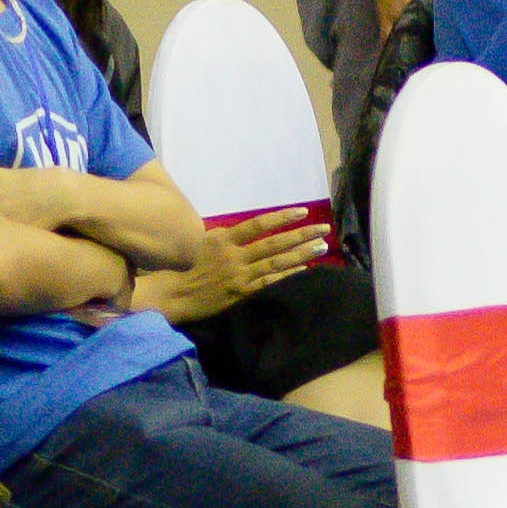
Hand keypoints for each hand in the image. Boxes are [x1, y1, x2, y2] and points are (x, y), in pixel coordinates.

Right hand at [143, 208, 326, 322]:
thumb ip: (233, 235)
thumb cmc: (197, 266)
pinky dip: (289, 275)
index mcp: (224, 240)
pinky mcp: (243, 293)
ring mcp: (240, 275)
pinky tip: (306, 269)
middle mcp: (234, 256)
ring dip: (302, 254)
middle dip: (301, 235)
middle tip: (324, 229)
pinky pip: (271, 282)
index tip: (303, 211)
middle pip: (273, 243)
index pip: (257, 225)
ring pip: (276, 262)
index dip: (281, 217)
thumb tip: (260, 227)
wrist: (181, 295)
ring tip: (322, 246)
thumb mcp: (210, 243)